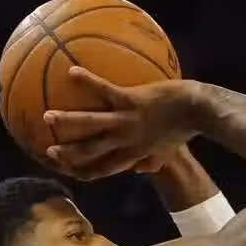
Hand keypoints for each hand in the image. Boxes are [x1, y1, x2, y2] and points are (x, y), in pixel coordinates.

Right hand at [42, 66, 198, 180]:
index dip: (82, 173)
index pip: (102, 171)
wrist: (197, 111)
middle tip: (49, 150)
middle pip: (91, 152)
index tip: (66, 171)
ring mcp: (127, 121)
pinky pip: (105, 90)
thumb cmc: (184, 130)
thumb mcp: (167, 153)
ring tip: (48, 116)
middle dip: (69, 153)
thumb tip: (140, 170)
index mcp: (133, 155)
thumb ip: (151, 162)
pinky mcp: (132, 100)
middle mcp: (126, 142)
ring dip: (69, 121)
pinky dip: (88, 81)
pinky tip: (72, 72)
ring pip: (92, 125)